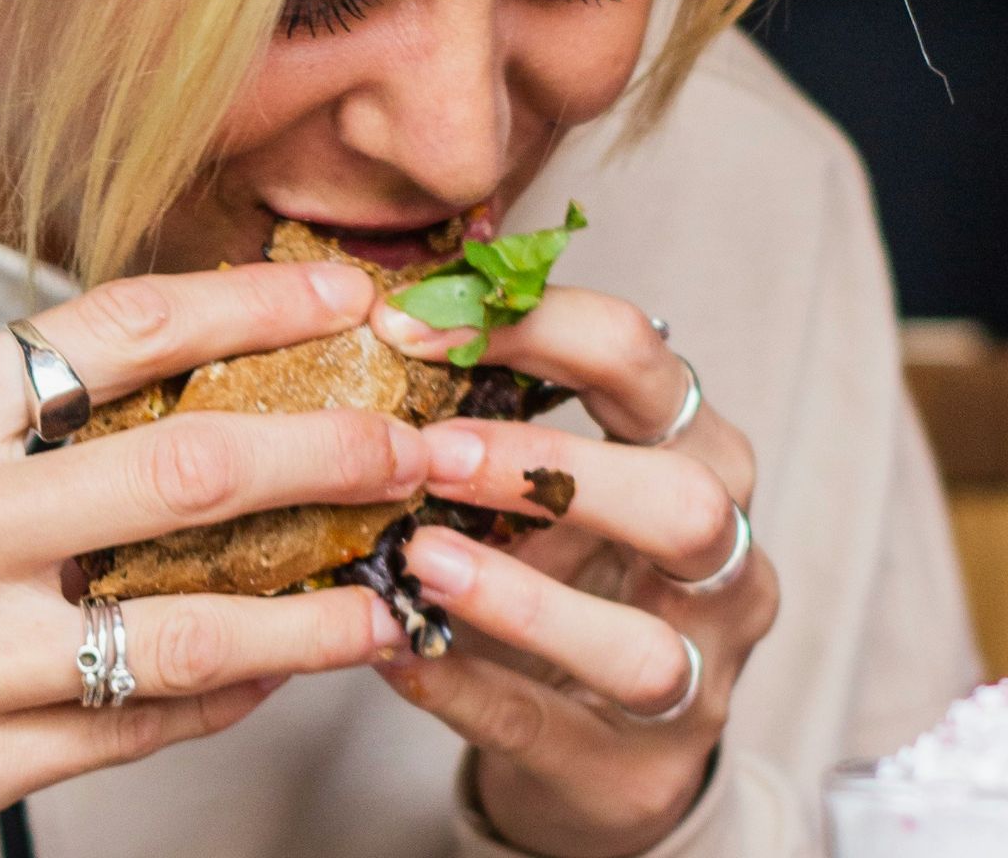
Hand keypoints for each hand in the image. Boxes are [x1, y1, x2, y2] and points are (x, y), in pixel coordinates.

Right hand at [0, 260, 422, 856]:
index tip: (346, 296)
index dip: (252, 304)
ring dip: (321, 602)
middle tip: (424, 440)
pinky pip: (142, 722)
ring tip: (394, 586)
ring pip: (195, 619)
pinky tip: (279, 667)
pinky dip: (230, 690)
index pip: (111, 329)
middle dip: (339, 447)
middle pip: (191, 464)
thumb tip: (158, 403)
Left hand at [368, 290, 775, 857]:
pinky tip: (394, 652)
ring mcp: (694, 679)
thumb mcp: (541, 486)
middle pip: (686, 501)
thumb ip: (486, 417)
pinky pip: (545, 728)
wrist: (596, 740)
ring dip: (520, 599)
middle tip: (432, 454)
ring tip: (418, 559)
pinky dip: (463, 687)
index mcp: (697, 456)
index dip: (534, 328)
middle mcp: (723, 565)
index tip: (409, 324)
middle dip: (553, 468)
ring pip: (640, 646)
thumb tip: (370, 329)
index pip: (644, 362)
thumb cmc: (562, 574)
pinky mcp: (631, 771)